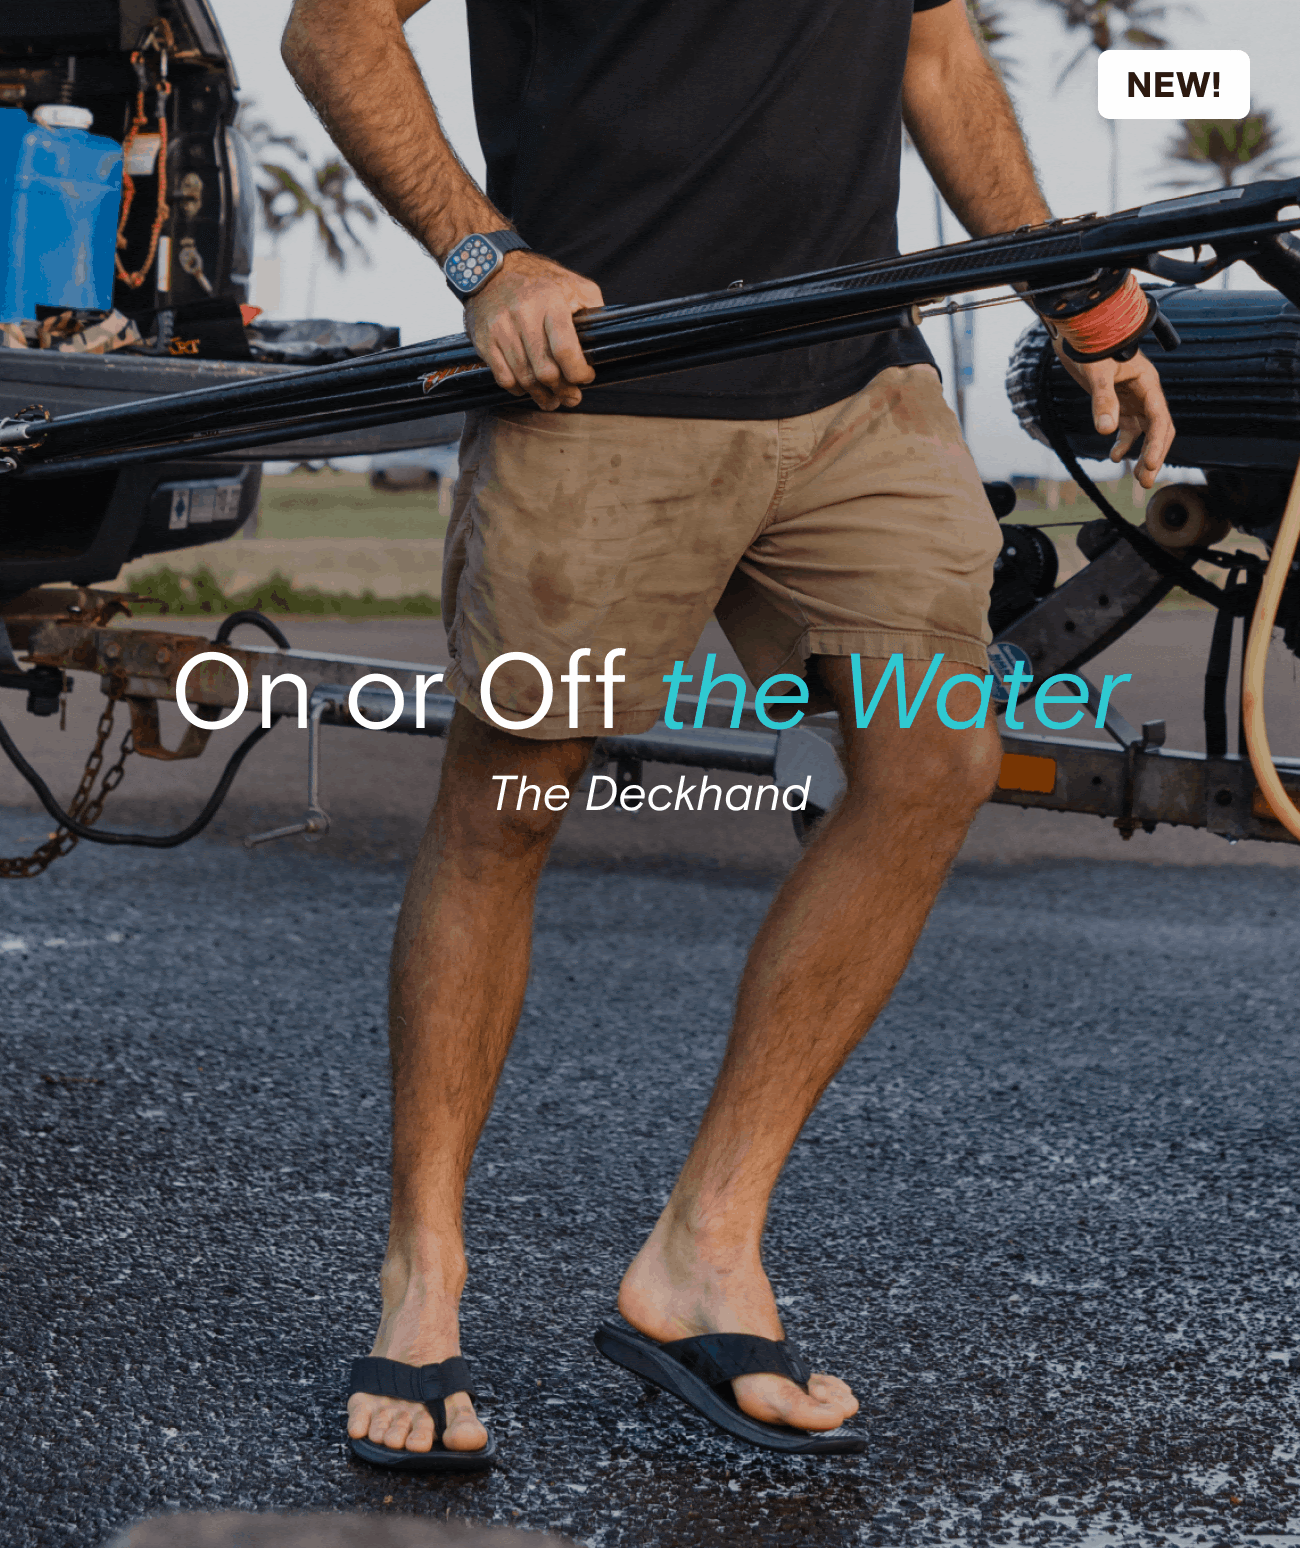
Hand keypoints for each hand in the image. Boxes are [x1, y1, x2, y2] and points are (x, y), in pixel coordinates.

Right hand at [463, 251, 603, 409]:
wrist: (490, 268)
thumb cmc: (537, 279)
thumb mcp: (573, 284)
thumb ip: (593, 309)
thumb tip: (605, 339)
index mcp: (550, 301)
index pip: (565, 350)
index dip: (578, 373)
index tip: (586, 377)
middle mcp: (523, 315)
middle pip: (545, 371)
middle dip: (563, 391)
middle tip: (572, 396)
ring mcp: (501, 329)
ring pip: (525, 379)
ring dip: (542, 396)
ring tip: (553, 399)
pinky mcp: (485, 340)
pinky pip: (503, 378)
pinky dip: (519, 390)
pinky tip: (528, 389)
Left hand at [1054, 341, 1174, 489]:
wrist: (1079, 334)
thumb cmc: (1091, 346)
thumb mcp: (1096, 372)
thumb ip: (1102, 399)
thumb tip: (1105, 430)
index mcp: (1148, 382)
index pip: (1159, 419)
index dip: (1156, 444)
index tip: (1148, 465)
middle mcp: (1145, 392)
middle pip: (1159, 429)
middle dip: (1154, 455)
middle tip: (1145, 482)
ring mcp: (1134, 398)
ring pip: (1145, 432)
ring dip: (1142, 454)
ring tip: (1136, 479)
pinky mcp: (1121, 403)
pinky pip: (1129, 428)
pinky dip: (1124, 443)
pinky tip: (1114, 457)